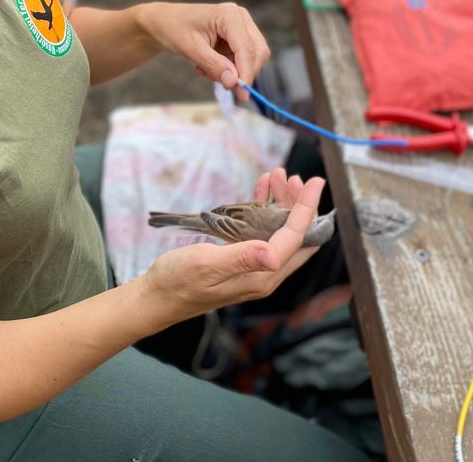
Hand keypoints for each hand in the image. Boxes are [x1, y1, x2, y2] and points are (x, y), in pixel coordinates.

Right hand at [136, 170, 323, 325]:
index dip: (307, 208)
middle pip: (295, 235)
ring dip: (281, 203)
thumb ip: (240, 257)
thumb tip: (273, 255)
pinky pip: (261, 231)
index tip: (315, 182)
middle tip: (291, 176)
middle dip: (298, 203)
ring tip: (276, 176)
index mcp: (262, 276)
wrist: (156, 297)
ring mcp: (254, 267)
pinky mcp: (241, 259)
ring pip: (279, 230)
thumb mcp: (206, 265)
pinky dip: (263, 207)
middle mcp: (264, 273)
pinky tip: (261, 189)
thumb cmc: (178, 282)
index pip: (295, 237)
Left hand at [137, 2, 268, 101]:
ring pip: (251, 59)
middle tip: (223, 87)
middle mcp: (240, 18)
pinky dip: (227, 70)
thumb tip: (233, 82)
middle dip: (242, 73)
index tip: (243, 95)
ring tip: (204, 72)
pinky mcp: (237, 38)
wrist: (164, 22)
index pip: (247, 48)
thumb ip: (214, 65)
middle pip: (257, 53)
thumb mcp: (191, 49)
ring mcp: (241, 27)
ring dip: (232, 72)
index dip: (247, 73)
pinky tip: (207, 67)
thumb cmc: (174, 29)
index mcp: (230, 15)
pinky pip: (241, 60)